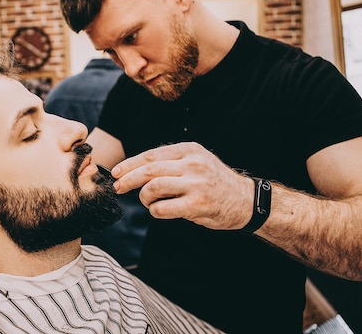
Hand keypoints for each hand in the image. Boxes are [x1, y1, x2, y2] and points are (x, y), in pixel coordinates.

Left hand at [111, 142, 253, 229]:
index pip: (151, 155)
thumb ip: (171, 163)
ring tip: (148, 201)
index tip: (116, 172)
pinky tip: (159, 211)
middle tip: (118, 187)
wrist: (245, 200)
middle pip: (149, 170)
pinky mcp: (197, 204)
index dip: (129, 164)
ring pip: (153, 187)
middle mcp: (192, 163)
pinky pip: (163, 208)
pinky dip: (155, 211)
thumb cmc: (214, 182)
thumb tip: (135, 170)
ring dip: (144, 197)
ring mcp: (196, 184)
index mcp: (189, 149)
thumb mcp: (196, 162)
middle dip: (128, 179)